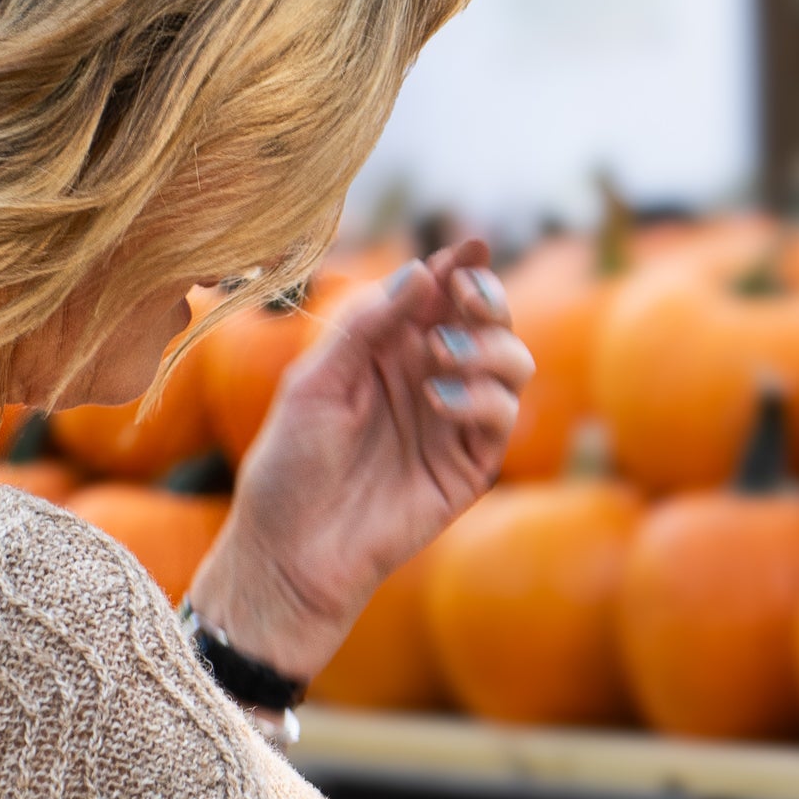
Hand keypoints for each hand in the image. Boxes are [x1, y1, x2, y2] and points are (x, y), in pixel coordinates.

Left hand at [185, 238, 533, 685]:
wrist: (289, 554)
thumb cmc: (287, 469)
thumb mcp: (313, 384)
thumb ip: (364, 327)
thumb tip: (421, 272)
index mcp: (387, 353)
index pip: (438, 297)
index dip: (460, 266)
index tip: (469, 244)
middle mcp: (428, 381)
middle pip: (487, 322)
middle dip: (485, 296)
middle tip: (463, 293)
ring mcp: (453, 423)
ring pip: (511, 363)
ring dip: (488, 345)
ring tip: (440, 354)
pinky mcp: (468, 467)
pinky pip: (502, 416)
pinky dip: (481, 395)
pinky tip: (439, 397)